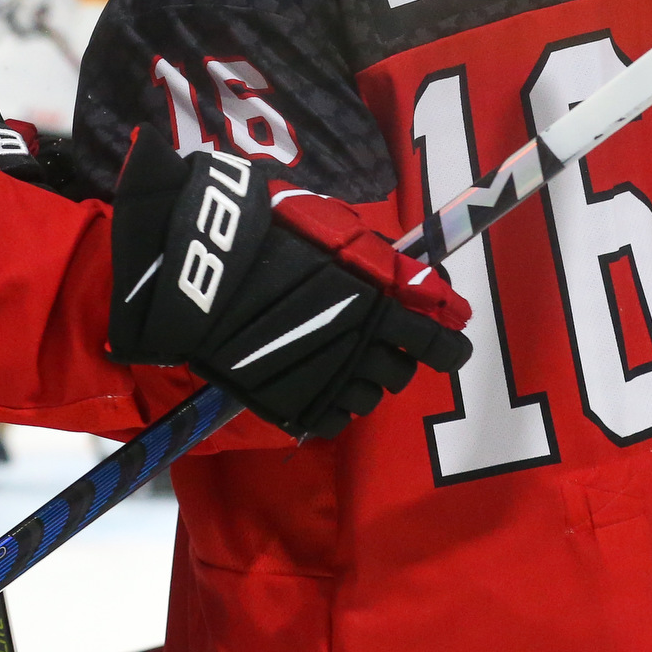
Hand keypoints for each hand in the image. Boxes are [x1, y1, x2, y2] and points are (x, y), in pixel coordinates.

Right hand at [107, 128, 471, 438]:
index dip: (449, 348)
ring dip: (364, 380)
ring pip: (369, 398)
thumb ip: (372, 258)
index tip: (451, 347)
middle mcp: (360, 351)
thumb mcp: (327, 232)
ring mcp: (327, 383)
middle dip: (397, 358)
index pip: (436, 344)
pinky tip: (317, 382)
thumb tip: (407, 273)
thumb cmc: (264, 239)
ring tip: (339, 358)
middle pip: (402, 374)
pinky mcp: (295, 405)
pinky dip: (332, 404)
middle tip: (377, 341)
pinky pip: (333, 419)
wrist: (200, 279)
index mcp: (376, 307)